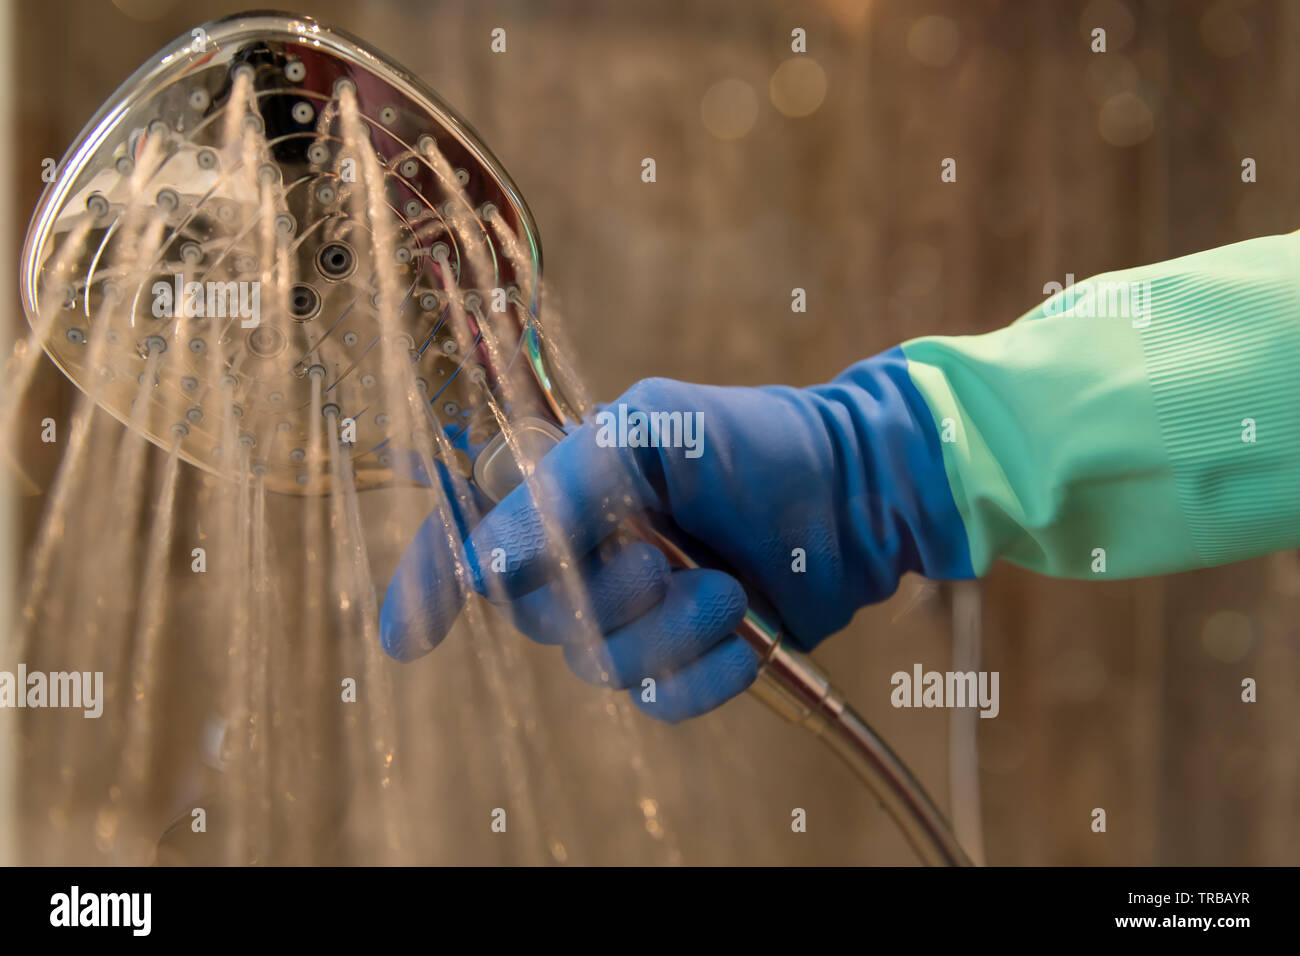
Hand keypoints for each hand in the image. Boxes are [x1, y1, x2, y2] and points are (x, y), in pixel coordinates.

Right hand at [380, 348, 971, 720]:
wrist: (850, 489)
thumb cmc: (748, 441)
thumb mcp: (650, 428)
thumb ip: (563, 486)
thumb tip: (483, 564)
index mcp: (563, 494)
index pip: (472, 544)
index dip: (431, 588)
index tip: (409, 636)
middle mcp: (586, 558)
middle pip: (536, 617)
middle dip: (600, 595)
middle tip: (665, 557)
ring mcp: (636, 613)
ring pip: (600, 663)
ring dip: (666, 631)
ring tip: (728, 588)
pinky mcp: (687, 658)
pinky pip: (661, 699)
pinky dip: (703, 676)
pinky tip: (745, 638)